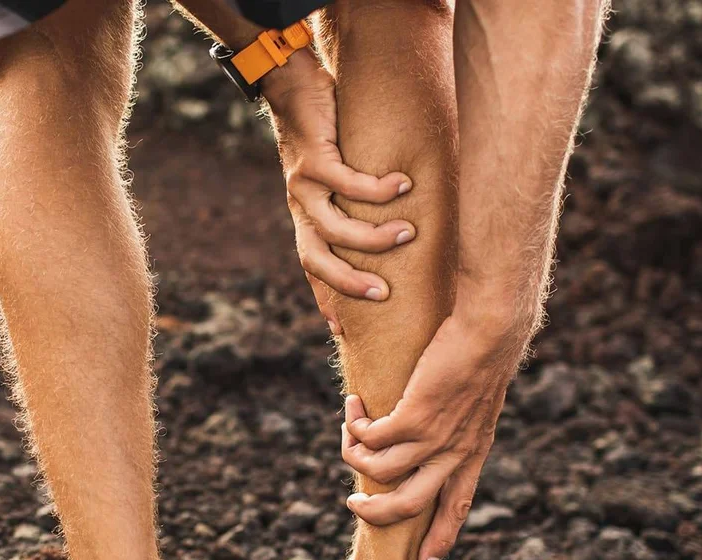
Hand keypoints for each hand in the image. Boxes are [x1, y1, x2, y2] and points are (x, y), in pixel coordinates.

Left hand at [262, 51, 414, 332]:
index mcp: (305, 218)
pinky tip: (402, 185)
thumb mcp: (337, 175)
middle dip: (348, 283)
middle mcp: (300, 207)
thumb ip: (357, 202)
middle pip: (317, 261)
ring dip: (373, 236)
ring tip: (409, 233)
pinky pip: (347, 183)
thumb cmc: (325, 131)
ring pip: (335, 227)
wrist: (292, 85)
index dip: (327, 299)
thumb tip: (399, 223)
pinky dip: (376, 189)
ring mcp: (303, 185)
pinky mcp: (313, 157)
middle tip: (383, 295)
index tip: (343, 332)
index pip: (313, 268)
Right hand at [340, 316, 525, 559]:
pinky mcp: (415, 416)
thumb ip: (457, 422)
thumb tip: (431, 430)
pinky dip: (355, 426)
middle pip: (409, 506)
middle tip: (355, 505)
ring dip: (354, 458)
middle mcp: (454, 452)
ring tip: (347, 435)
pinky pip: (371, 438)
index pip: (457, 506)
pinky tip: (353, 407)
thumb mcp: (478, 399)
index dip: (441, 538)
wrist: (490, 329)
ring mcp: (434, 437)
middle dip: (377, 514)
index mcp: (473, 452)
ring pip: (380, 472)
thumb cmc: (483, 353)